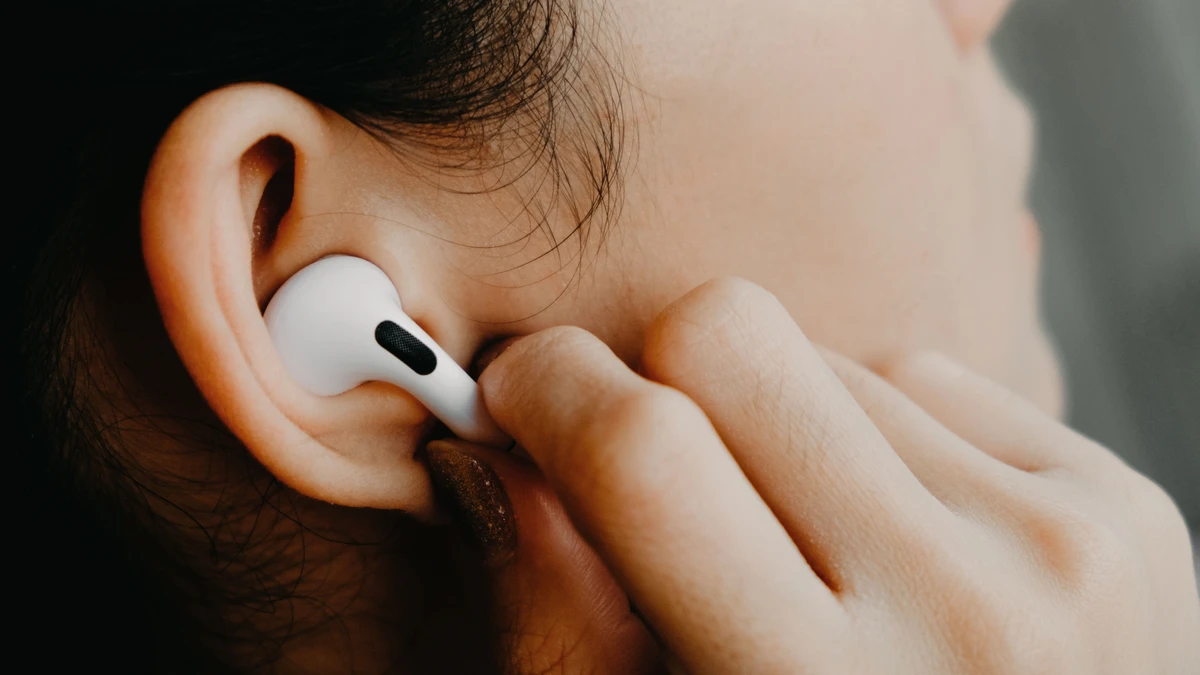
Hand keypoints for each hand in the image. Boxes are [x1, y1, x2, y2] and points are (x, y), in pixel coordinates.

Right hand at [429, 278, 1199, 673]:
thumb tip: (493, 455)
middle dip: (656, 375)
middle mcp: (965, 610)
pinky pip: (928, 378)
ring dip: (782, 427)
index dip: (546, 391)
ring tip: (806, 546)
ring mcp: (1062, 543)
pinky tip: (891, 540)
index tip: (520, 393)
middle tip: (655, 461)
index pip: (644, 451)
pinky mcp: (1121, 504)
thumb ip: (557, 624)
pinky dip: (877, 438)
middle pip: (730, 335)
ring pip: (831, 356)